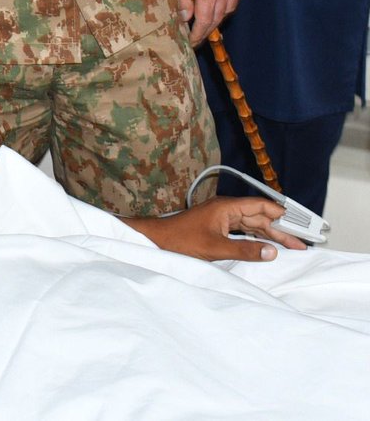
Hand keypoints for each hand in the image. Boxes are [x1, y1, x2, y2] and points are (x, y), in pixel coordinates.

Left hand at [125, 196, 306, 261]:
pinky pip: (242, 231)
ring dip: (270, 235)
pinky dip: (256, 238)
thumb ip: (245, 249)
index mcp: (226, 207)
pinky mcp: (216, 228)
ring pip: (252, 225)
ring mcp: (220, 218)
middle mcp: (225, 210)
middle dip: (280, 229)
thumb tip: (273, 251)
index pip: (260, 206)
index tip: (300, 225)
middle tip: (301, 244)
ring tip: (290, 247)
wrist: (157, 241)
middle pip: (259, 217)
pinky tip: (266, 246)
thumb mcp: (216, 247)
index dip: (281, 214)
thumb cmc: (181, 240)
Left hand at [178, 0, 244, 45]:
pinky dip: (226, 5)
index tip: (192, 42)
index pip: (205, 20)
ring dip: (217, 18)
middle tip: (197, 37)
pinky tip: (218, 5)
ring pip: (229, 9)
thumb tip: (184, 17)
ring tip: (206, 22)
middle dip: (207, 30)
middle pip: (218, 18)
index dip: (198, 34)